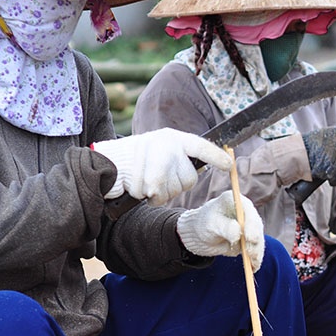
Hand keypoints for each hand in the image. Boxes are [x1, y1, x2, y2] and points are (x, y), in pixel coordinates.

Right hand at [92, 128, 231, 205]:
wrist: (106, 163)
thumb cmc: (135, 158)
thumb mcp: (159, 149)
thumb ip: (181, 157)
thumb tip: (216, 164)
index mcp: (174, 138)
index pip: (201, 147)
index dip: (216, 156)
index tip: (229, 165)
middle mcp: (169, 146)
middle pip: (188, 179)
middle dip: (175, 184)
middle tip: (157, 177)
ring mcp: (160, 162)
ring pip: (174, 190)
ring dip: (160, 191)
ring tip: (145, 179)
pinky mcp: (151, 181)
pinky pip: (159, 196)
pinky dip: (149, 196)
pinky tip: (139, 186)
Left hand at [177, 193, 264, 269]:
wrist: (199, 235)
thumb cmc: (203, 224)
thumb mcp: (211, 225)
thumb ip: (225, 227)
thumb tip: (238, 234)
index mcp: (235, 201)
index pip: (248, 210)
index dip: (251, 223)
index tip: (250, 237)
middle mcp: (245, 212)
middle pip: (256, 226)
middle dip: (255, 241)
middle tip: (250, 253)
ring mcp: (249, 226)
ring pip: (258, 239)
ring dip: (256, 252)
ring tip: (252, 264)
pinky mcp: (249, 239)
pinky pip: (255, 249)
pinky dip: (254, 259)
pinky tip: (253, 268)